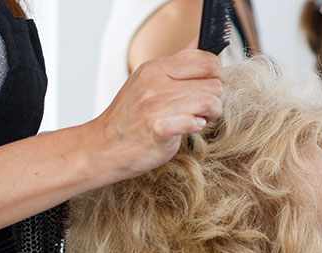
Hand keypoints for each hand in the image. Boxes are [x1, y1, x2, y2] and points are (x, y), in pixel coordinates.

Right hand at [88, 41, 222, 182]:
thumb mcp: (150, 79)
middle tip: (203, 108)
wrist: (104, 146)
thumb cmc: (132, 115)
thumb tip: (202, 38)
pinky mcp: (158, 130)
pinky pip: (192, 122)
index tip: (208, 86)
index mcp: (156, 67)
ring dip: (211, 114)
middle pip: (213, 82)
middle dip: (216, 97)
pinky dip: (197, 126)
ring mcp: (155, 106)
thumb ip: (179, 61)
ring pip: (209, 102)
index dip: (216, 74)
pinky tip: (190, 128)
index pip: (205, 60)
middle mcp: (156, 83)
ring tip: (199, 119)